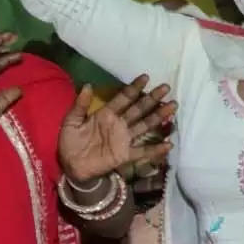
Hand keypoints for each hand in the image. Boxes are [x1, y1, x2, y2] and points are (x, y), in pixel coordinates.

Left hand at [58, 76, 174, 184]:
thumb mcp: (71, 122)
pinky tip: (168, 144)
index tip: (145, 77)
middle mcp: (118, 124)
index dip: (133, 88)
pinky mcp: (125, 155)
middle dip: (152, 99)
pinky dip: (155, 149)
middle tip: (165, 87)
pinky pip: (142, 151)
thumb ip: (79, 105)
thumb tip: (86, 85)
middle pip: (138, 109)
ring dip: (159, 116)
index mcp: (105, 115)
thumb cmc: (70, 142)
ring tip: (173, 106)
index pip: (122, 98)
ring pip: (144, 125)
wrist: (70, 166)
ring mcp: (123, 139)